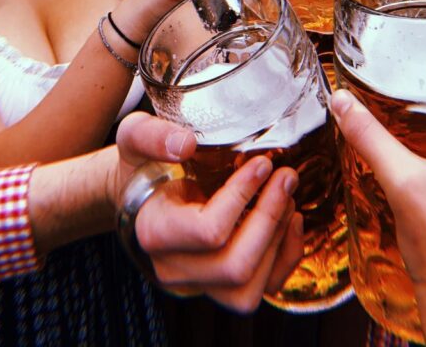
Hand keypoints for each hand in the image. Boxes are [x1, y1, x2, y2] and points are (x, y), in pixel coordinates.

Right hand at [116, 113, 302, 311]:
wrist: (143, 195)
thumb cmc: (142, 164)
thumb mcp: (134, 138)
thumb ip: (151, 136)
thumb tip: (185, 144)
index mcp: (155, 232)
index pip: (208, 231)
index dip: (242, 197)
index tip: (261, 164)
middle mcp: (176, 268)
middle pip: (235, 265)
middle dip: (270, 218)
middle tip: (286, 177)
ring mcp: (199, 283)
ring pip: (249, 288)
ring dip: (279, 239)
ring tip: (287, 197)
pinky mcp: (221, 286)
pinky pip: (262, 289)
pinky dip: (285, 257)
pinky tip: (291, 219)